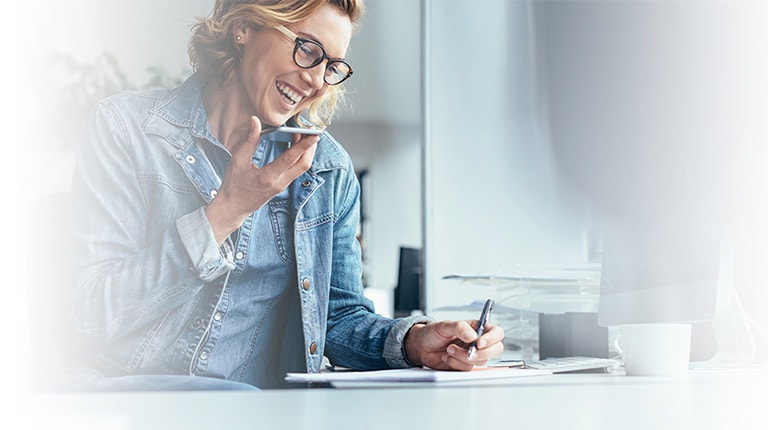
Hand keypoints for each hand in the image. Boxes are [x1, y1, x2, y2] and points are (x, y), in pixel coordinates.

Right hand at [206, 116, 317, 242]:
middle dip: (311, 147)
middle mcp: (280, 183)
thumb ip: (249, 140)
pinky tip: (295, 145)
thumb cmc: (233, 185)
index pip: (290, 159)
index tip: (314, 135)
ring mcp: (283, 185)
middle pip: (304, 164)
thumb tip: (255, 121)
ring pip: (302, 168)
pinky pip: (296, 170)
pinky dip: (299, 157)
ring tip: (304, 134)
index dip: (303, 146)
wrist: (233, 208)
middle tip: (312, 131)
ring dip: (306, 151)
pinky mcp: (283, 185)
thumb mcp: (238, 160)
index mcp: (268, 177)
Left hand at [403, 320, 504, 370]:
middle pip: (496, 350)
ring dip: (462, 357)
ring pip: (480, 361)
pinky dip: (456, 364)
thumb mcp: (444, 325)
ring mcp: (473, 355)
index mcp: (477, 328)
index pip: (496, 333)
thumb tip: (472, 336)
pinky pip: (468, 369)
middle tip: (467, 352)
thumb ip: (459, 327)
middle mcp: (478, 342)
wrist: (422, 346)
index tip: (479, 343)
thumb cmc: (433, 332)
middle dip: (481, 353)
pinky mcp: (465, 365)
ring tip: (449, 350)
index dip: (492, 339)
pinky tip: (447, 358)